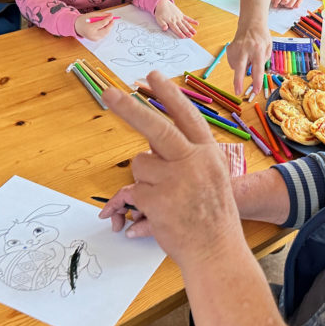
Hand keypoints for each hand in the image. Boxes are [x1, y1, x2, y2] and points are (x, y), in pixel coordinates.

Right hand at [74, 13, 114, 40]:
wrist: (76, 27)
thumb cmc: (83, 20)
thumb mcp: (91, 15)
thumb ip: (101, 15)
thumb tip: (110, 15)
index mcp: (90, 27)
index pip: (102, 24)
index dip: (108, 19)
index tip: (112, 16)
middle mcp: (92, 35)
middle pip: (106, 30)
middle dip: (110, 25)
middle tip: (112, 19)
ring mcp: (94, 38)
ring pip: (106, 34)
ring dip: (108, 28)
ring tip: (107, 22)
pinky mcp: (95, 40)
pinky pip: (103, 35)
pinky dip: (105, 31)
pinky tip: (103, 27)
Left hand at [99, 74, 242, 268]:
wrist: (216, 249)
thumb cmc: (212, 214)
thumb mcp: (212, 175)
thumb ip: (188, 155)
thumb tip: (153, 141)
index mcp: (208, 152)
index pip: (187, 115)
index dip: (169, 94)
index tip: (152, 75)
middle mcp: (194, 161)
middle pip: (156, 127)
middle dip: (130, 109)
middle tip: (109, 93)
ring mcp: (176, 180)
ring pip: (140, 164)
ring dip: (143, 179)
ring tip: (165, 198)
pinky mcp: (157, 200)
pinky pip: (134, 190)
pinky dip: (140, 201)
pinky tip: (161, 213)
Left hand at [154, 0, 198, 37]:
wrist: (163, 3)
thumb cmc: (160, 12)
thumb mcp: (158, 19)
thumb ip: (162, 24)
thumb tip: (165, 28)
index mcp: (170, 21)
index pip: (176, 28)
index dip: (180, 33)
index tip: (183, 37)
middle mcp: (176, 19)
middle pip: (182, 27)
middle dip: (187, 32)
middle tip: (191, 36)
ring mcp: (179, 17)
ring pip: (186, 23)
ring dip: (191, 28)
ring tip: (195, 32)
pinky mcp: (181, 14)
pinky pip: (188, 18)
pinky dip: (192, 21)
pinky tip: (197, 23)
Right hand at [227, 18, 270, 96]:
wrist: (251, 23)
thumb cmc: (261, 36)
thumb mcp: (268, 48)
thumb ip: (263, 61)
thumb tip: (253, 75)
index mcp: (258, 49)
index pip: (257, 68)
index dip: (257, 81)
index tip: (256, 90)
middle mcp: (245, 48)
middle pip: (240, 67)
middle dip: (238, 81)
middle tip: (238, 92)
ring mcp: (235, 48)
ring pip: (236, 67)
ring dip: (242, 68)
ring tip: (248, 58)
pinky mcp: (229, 49)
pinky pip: (232, 63)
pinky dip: (237, 63)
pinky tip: (242, 55)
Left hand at [270, 0, 301, 8]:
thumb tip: (275, 4)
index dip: (277, 1)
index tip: (275, 5)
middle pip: (286, 1)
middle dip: (281, 3)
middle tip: (281, 2)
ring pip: (290, 5)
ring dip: (286, 5)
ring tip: (285, 2)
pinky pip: (296, 6)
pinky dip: (292, 6)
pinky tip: (290, 3)